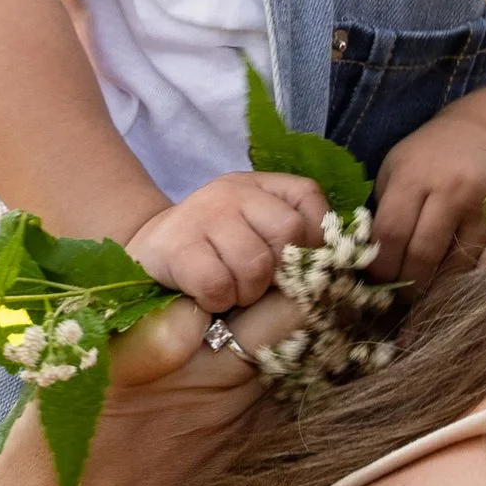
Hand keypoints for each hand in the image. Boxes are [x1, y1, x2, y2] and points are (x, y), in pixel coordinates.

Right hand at [126, 166, 329, 311]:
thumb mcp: (258, 236)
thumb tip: (337, 270)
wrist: (149, 257)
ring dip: (246, 292)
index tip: (296, 265)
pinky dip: (217, 301)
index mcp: (262, 185)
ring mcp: (205, 213)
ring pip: (256, 264)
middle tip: (257, 284)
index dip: (313, 239)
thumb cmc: (217, 254)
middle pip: (289, 232)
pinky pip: (218, 284)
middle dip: (279, 272)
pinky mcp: (177, 244)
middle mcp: (235, 191)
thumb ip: (296, 244)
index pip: (309, 198)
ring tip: (230, 292)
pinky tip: (206, 298)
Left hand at [369, 104, 485, 289]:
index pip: (391, 235)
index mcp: (415, 175)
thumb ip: (382, 213)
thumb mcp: (394, 170)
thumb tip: (371, 265)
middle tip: (401, 293)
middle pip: (423, 257)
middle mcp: (453, 190)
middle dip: (407, 284)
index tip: (378, 280)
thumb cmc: (428, 157)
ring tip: (426, 288)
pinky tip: (456, 279)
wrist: (484, 134)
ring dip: (437, 287)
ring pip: (456, 268)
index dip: (380, 267)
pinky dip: (470, 281)